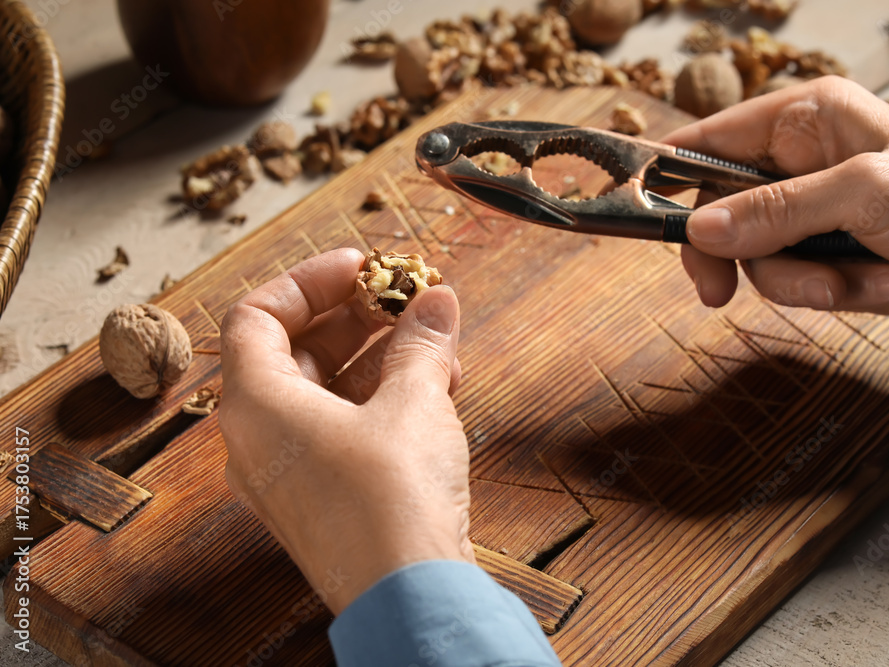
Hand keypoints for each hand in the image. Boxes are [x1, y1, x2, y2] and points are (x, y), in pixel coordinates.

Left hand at [219, 248, 473, 614]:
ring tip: (430, 340)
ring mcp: (287, 475)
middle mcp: (258, 440)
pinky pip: (340, 430)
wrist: (409, 597)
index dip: (309, 282)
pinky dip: (378, 401)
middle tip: (405, 297)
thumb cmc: (392, 502)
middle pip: (293, 351)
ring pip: (323, 393)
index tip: (361, 267)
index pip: (257, 315)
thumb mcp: (414, 402)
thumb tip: (436, 302)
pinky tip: (431, 387)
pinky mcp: (322, 500)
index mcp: (256, 406)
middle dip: (354, 318)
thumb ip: (420, 343)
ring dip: (375, 358)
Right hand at [667, 76, 888, 329]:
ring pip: (752, 259)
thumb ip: (777, 210)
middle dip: (734, 254)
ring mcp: (807, 216)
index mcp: (804, 119)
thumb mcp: (864, 192)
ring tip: (859, 279)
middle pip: (716, 211)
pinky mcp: (820, 260)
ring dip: (802, 282)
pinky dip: (827, 295)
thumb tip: (700, 228)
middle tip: (717, 291)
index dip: (669, 174)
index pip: (710, 141)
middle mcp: (796, 165)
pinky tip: (878, 285)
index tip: (637, 211)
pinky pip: (786, 285)